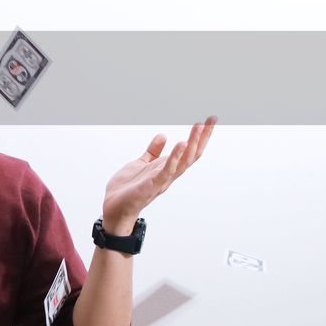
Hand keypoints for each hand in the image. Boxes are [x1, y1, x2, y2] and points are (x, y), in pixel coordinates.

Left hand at [102, 116, 216, 229]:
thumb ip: (153, 151)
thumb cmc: (128, 188)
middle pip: (192, 154)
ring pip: (184, 161)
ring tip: (199, 126)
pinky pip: (167, 170)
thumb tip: (163, 135)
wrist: (114, 206)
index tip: (209, 120)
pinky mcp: (153, 185)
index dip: (199, 136)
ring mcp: (162, 180)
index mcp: (167, 168)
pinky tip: (181, 143)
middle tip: (211, 119)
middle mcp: (169, 174)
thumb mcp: (141, 163)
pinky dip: (176, 157)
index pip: (189, 151)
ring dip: (192, 143)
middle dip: (202, 137)